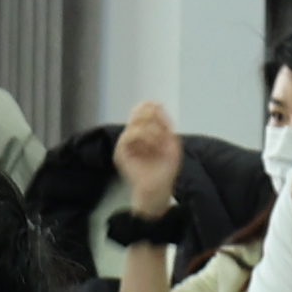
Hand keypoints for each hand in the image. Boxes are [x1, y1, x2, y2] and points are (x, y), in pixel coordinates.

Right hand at [115, 96, 181, 211]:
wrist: (159, 187)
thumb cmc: (165, 167)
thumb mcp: (171, 142)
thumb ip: (165, 123)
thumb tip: (157, 105)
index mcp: (144, 132)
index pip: (140, 111)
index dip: (148, 105)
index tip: (159, 105)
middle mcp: (133, 135)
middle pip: (135, 113)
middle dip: (152, 117)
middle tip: (162, 131)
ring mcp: (126, 143)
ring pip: (134, 123)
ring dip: (151, 130)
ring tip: (159, 142)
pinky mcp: (120, 152)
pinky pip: (129, 134)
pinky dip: (143, 136)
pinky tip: (152, 145)